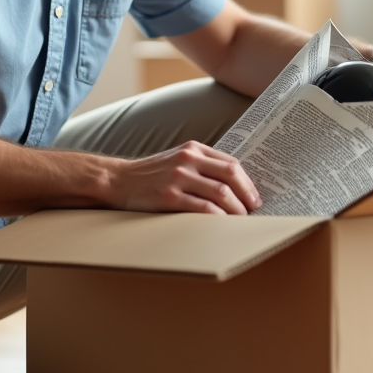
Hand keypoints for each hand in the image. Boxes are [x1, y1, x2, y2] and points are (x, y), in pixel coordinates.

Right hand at [108, 141, 261, 214]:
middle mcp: (188, 159)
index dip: (247, 182)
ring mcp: (178, 177)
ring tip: (240, 219)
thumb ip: (202, 165)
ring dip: (236, 209)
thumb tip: (233, 185)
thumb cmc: (152, 174)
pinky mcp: (169, 196)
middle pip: (231, 175)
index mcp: (193, 149)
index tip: (254, 197)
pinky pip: (203, 208)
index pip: (231, 162)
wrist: (118, 180)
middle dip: (247, 195)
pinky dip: (218, 217)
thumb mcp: (178, 159)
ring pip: (221, 192)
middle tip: (253, 209)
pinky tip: (222, 223)